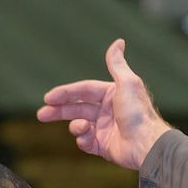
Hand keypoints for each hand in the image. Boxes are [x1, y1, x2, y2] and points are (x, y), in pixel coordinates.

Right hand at [37, 39, 173, 170]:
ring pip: (79, 124)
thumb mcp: (127, 83)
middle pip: (76, 108)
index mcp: (111, 94)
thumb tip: (118, 42)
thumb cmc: (138, 113)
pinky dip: (83, 139)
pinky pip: (85, 141)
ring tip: (80, 127)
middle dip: (58, 111)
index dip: (65, 93)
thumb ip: (117, 64)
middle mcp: (107, 110)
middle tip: (42, 114)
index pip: (83, 91)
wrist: (146, 144)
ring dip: (75, 126)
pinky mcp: (103, 146)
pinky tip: (87, 138)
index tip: (48, 97)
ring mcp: (104, 129)